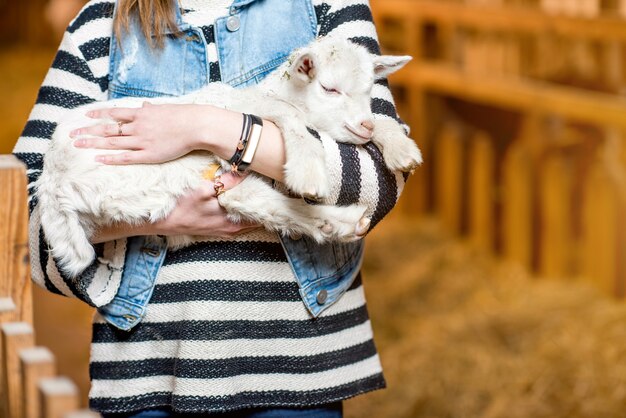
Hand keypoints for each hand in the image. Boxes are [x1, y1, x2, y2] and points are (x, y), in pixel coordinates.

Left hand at [71, 102, 223, 164]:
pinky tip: (98, 159)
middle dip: (89, 131)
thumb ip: (151, 109)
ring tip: (78, 146)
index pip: (114, 113)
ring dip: (94, 144)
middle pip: (108, 128)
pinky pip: (126, 157)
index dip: (98, 114)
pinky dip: (111, 158)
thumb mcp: (164, 109)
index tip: (85, 115)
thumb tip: (143, 105)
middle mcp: (137, 126)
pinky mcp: (149, 154)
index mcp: (141, 114)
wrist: (196, 125)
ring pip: (112, 142)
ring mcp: (142, 141)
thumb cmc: (184, 116)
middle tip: (72, 135)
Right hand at [150, 172, 258, 236]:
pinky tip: (235, 198)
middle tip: (261, 184)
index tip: (267, 186)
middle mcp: (232, 229)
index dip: (264, 199)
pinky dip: (238, 209)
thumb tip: (242, 172)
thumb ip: (225, 182)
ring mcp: (226, 230)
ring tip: (250, 188)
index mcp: (233, 222)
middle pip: (254, 215)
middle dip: (258, 200)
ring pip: (245, 217)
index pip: (259, 213)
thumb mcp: (202, 190)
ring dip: (247, 204)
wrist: (163, 222)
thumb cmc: (182, 207)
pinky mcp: (218, 229)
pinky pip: (236, 219)